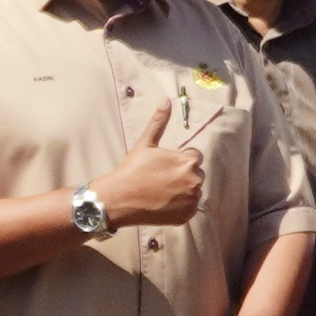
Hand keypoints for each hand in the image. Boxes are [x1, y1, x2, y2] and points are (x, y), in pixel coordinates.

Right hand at [92, 94, 203, 232]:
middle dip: (182, 175)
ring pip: (193, 191)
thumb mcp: (146, 143)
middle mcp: (195, 181)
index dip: (178, 160)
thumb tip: (166, 100)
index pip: (194, 157)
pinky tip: (163, 203)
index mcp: (188, 162)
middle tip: (160, 179)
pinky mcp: (187, 216)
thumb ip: (159, 122)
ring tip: (160, 191)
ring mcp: (191, 200)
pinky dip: (180, 205)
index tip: (163, 166)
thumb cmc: (132, 169)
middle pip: (196, 174)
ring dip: (182, 190)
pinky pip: (189, 207)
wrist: (119, 199)